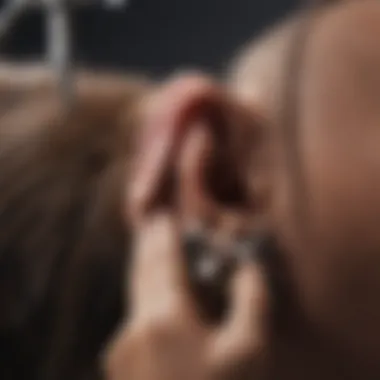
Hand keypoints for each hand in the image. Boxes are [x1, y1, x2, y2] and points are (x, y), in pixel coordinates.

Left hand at [103, 213, 268, 379]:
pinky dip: (145, 297)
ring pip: (135, 295)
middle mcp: (135, 327)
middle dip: (147, 245)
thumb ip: (251, 300)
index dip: (166, 237)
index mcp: (164, 317)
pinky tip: (153, 297)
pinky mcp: (120, 366)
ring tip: (149, 249)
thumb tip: (248, 269)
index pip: (165, 262)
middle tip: (150, 223)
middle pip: (141, 272)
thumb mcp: (249, 350)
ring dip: (143, 269)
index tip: (164, 216)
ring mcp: (122, 349)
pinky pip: (135, 317)